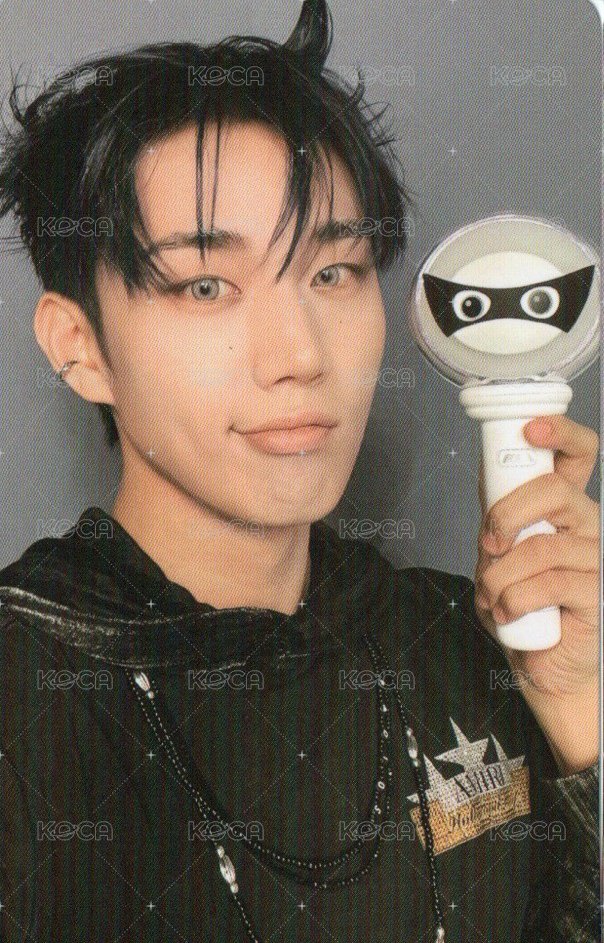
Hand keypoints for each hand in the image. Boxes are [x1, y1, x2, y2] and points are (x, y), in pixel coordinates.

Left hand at [473, 415, 599, 773]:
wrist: (539, 663)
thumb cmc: (520, 603)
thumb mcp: (498, 553)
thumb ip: (498, 515)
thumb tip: (488, 471)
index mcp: (564, 506)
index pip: (577, 454)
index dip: (559, 432)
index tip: (530, 430)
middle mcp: (586, 524)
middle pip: (556, 490)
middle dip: (507, 512)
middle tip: (489, 542)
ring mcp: (597, 558)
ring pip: (541, 545)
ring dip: (501, 574)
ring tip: (492, 596)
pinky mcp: (597, 595)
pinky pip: (548, 583)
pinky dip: (514, 599)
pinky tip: (507, 613)